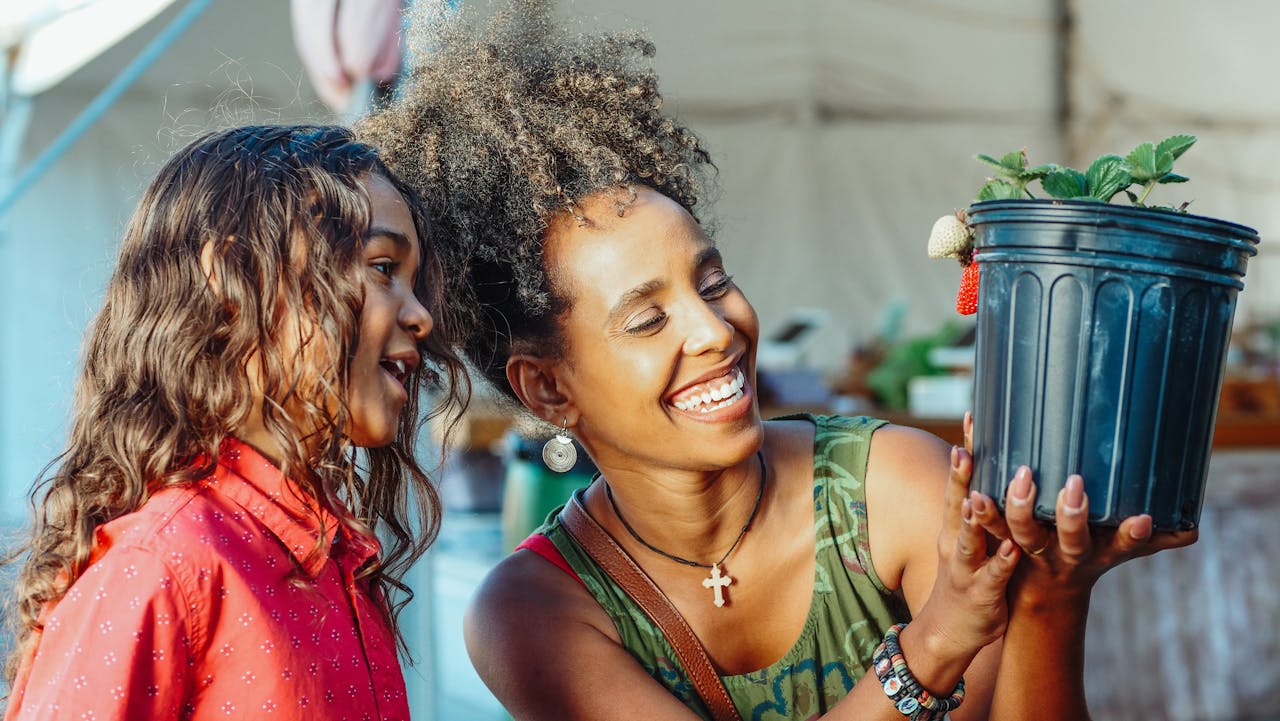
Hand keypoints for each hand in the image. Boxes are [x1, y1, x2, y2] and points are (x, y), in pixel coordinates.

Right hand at [914, 441, 1020, 655]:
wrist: (946, 632)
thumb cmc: (968, 577)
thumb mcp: (971, 540)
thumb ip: (986, 510)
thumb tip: (1011, 470)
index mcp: (955, 525)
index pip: (959, 481)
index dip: (965, 450)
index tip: (972, 416)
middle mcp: (955, 541)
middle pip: (956, 502)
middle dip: (961, 476)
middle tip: (965, 447)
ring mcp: (966, 567)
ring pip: (969, 538)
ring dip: (975, 517)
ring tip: (979, 495)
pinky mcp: (981, 593)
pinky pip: (993, 576)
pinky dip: (1000, 562)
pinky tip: (1012, 549)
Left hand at [961, 413, 1198, 604]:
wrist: (1037, 595)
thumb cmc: (1085, 556)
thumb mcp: (1118, 551)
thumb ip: (1152, 539)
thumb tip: (1193, 530)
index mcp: (1095, 552)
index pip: (1119, 545)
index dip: (1129, 535)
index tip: (1142, 519)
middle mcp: (1062, 551)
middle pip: (1067, 537)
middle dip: (1073, 515)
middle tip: (1075, 486)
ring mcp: (1027, 546)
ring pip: (1016, 530)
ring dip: (1009, 507)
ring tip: (1009, 478)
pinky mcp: (995, 535)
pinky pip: (982, 513)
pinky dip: (972, 485)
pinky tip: (965, 449)